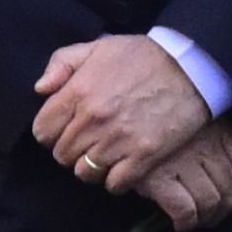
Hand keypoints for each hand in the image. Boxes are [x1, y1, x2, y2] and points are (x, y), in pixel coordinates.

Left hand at [33, 30, 211, 192]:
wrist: (191, 67)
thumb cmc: (143, 56)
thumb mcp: (98, 47)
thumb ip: (62, 63)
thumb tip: (40, 89)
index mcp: (78, 92)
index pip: (43, 132)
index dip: (52, 132)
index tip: (65, 129)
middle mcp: (94, 119)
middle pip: (62, 156)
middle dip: (72, 149)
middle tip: (89, 141)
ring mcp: (118, 140)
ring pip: (85, 173)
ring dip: (92, 166)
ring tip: (106, 154)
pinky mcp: (144, 156)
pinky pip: (114, 184)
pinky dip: (116, 179)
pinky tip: (124, 165)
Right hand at [142, 121, 231, 231]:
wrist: (113, 110)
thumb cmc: (151, 113)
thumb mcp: (188, 115)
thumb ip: (209, 136)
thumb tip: (229, 176)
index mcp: (216, 127)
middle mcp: (205, 144)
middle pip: (230, 188)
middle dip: (225, 210)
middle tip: (214, 218)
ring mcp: (183, 162)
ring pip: (210, 202)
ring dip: (206, 219)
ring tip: (196, 222)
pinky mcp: (159, 178)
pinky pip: (185, 211)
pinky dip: (186, 222)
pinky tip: (179, 224)